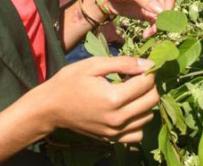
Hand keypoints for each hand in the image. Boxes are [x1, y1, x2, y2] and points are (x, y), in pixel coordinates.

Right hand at [36, 56, 158, 142]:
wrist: (50, 107)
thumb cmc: (69, 81)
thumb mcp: (94, 65)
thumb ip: (123, 63)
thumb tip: (148, 64)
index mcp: (113, 98)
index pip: (146, 83)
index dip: (147, 71)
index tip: (140, 66)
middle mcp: (117, 118)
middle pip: (152, 101)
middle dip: (149, 85)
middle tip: (137, 77)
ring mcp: (115, 132)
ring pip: (148, 117)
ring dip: (145, 102)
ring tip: (132, 92)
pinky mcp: (111, 139)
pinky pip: (138, 133)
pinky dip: (139, 121)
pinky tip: (129, 109)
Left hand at [99, 0, 175, 37]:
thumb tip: (160, 11)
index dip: (169, 5)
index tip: (163, 16)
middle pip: (168, 7)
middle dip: (164, 19)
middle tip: (156, 27)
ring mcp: (154, 4)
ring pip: (163, 17)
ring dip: (158, 26)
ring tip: (149, 33)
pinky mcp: (148, 14)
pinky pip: (155, 23)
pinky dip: (152, 30)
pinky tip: (145, 34)